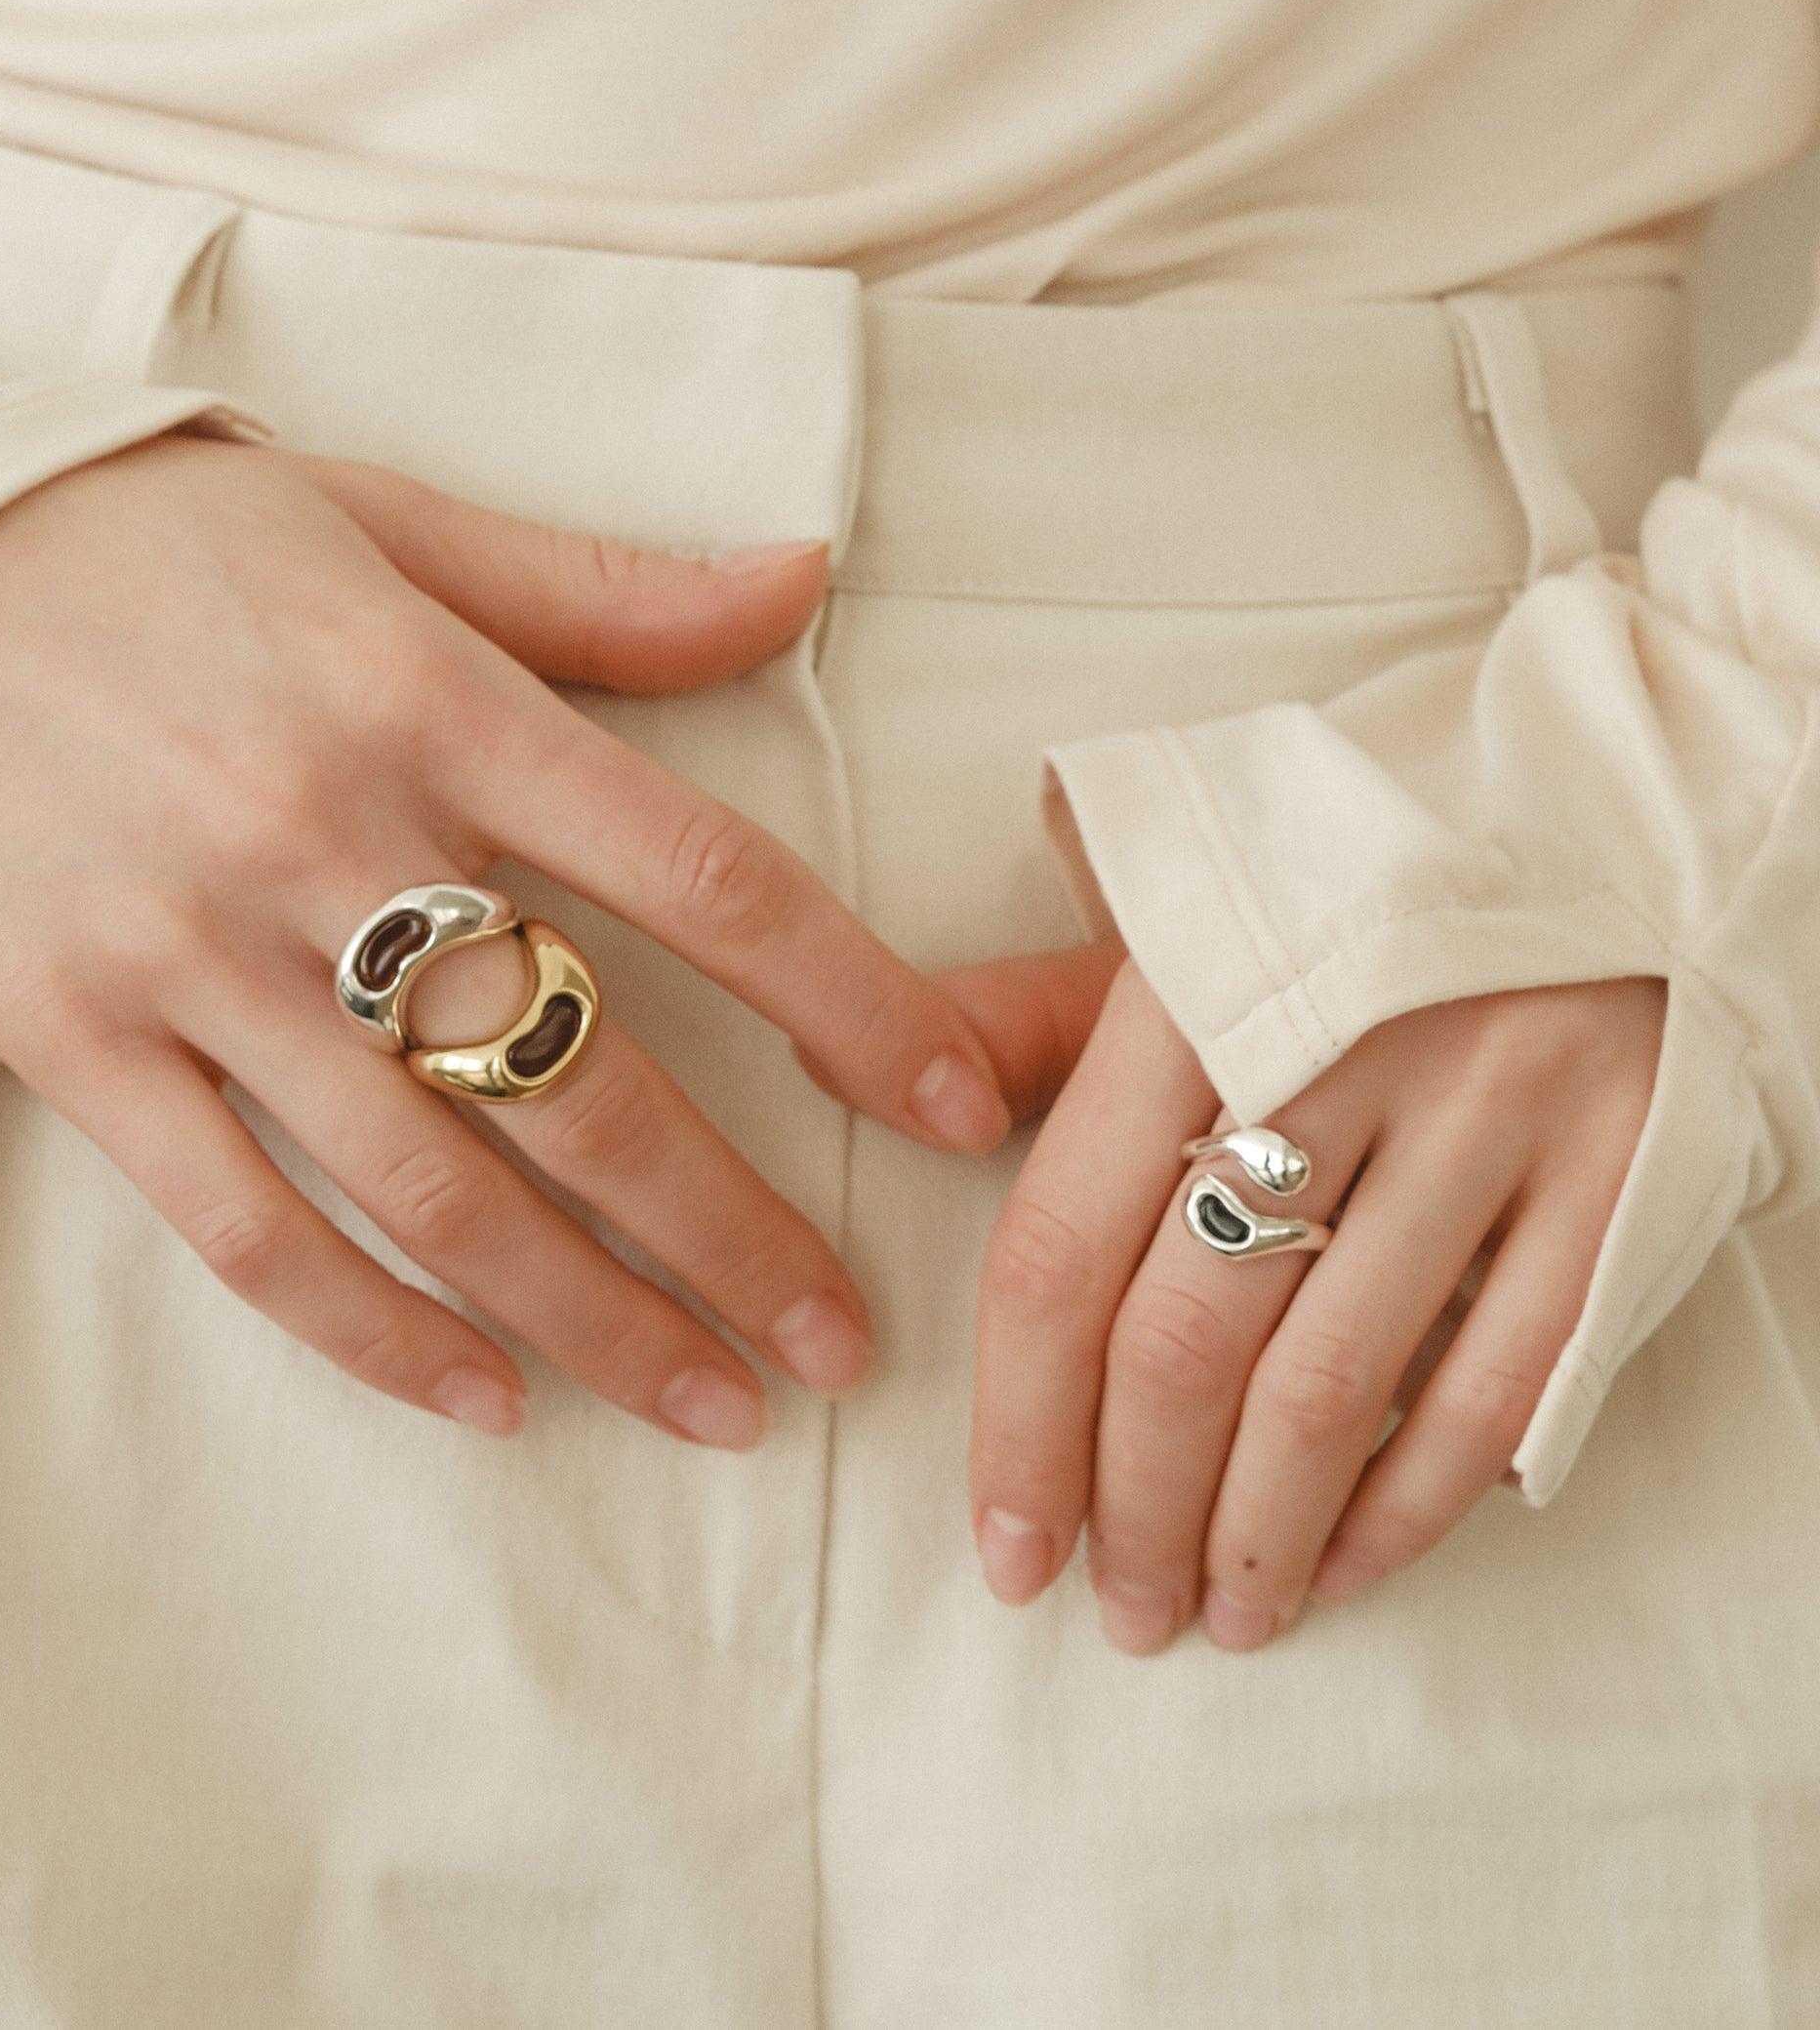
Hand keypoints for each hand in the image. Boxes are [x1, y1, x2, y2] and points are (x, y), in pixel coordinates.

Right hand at [0, 432, 1009, 1443]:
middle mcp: (332, 839)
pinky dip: (368, 1329)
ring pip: (431, 1186)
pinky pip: (241, 1225)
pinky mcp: (74, 1038)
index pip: (704, 876)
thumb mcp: (386, 521)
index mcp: (438, 700)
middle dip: (736, 1229)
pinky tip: (481, 1398)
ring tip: (710, 1404)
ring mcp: (195, 956)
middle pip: (585, 1076)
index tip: (959, 1104)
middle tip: (843, 1339)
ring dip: (589, 1318)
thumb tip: (805, 575)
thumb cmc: (157, 537)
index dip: (855, 1004)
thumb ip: (601, 589)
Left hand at [854, 942, 1660, 1650]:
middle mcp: (1345, 1045)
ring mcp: (1496, 1110)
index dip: (1021, 1423)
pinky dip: (1407, 1507)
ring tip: (1221, 1614)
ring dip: (1257, 1538)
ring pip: (1332, 1388)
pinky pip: (1495, 1391)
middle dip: (1135, 1508)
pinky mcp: (1619, 1172)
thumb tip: (834, 1060)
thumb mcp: (1188, 935)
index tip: (1008, 1548)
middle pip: (1189, 1340)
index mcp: (1202, 985)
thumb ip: (1030, 1026)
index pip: (1066, 1245)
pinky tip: (1344, 1562)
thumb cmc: (1349, 918)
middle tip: (1118, 1607)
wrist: (1602, 840)